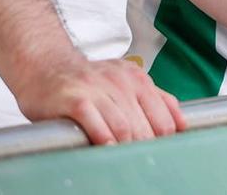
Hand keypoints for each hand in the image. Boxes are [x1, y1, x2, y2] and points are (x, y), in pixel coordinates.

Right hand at [11, 54, 185, 144]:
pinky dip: (104, 139)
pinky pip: (97, 123)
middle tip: (139, 160)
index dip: (163, 139)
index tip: (158, 151)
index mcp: (137, 78)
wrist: (45, 67)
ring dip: (126, 147)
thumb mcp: (125, 81)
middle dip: (145, 147)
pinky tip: (105, 148)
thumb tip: (182, 123)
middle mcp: (120, 82)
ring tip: (123, 157)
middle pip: (145, 126)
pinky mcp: (76, 99)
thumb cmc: (86, 81)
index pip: (164, 116)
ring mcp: (97, 89)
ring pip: (124, 126)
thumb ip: (154, 98)